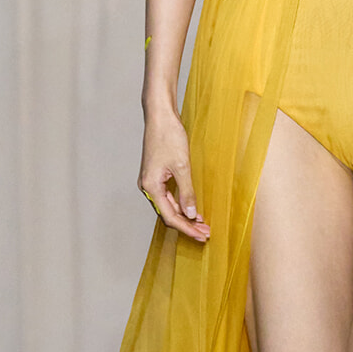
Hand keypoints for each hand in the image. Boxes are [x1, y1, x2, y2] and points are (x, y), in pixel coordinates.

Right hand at [139, 109, 209, 241]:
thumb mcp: (182, 166)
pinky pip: (168, 196)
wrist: (160, 116)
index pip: (170, 216)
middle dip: (187, 224)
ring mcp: (151, 181)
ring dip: (185, 216)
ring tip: (202, 224)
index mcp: (151, 187)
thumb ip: (187, 192)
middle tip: (205, 233)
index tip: (201, 235)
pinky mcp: (156, 176)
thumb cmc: (168, 136)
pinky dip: (180, 204)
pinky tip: (192, 208)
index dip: (187, 228)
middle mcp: (147, 187)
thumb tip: (191, 213)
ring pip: (168, 206)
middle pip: (168, 214)